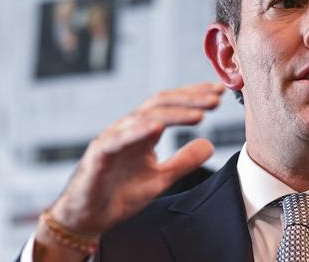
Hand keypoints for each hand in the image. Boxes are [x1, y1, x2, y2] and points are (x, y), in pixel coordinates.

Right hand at [34, 82, 224, 259]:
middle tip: (216, 98)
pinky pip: (119, 139)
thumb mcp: (161, 178)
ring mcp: (114, 139)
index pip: (171, 106)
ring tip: (200, 114)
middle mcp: (129, 129)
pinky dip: (139, 131)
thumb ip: (184, 161)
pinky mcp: (100, 154)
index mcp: (143, 131)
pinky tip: (158, 126)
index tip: (219, 92)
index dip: (194, 97)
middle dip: (190, 99)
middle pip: (161, 104)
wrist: (89, 217)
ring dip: (174, 114)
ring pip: (144, 117)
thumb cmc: (119, 194)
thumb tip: (209, 144)